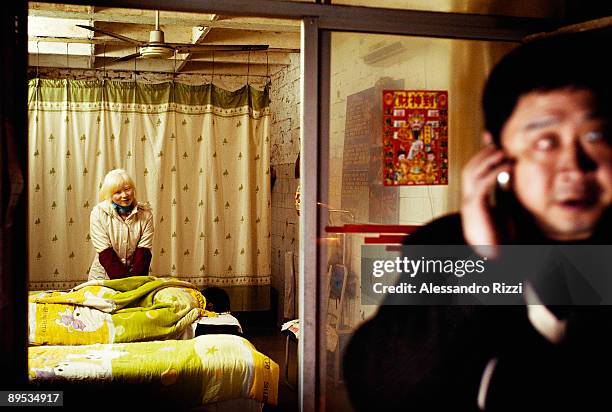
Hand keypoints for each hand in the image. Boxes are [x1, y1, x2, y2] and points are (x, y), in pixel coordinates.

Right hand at [460, 133, 512, 247]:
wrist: (494, 260)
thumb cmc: (500, 239)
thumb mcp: (504, 210)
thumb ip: (503, 194)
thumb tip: (509, 177)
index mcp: (473, 200)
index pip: (474, 171)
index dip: (479, 153)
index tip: (487, 136)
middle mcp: (468, 199)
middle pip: (469, 168)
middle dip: (482, 153)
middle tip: (498, 145)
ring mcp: (469, 203)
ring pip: (472, 172)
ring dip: (487, 159)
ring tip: (502, 153)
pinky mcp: (475, 207)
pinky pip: (482, 184)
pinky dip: (493, 172)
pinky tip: (505, 167)